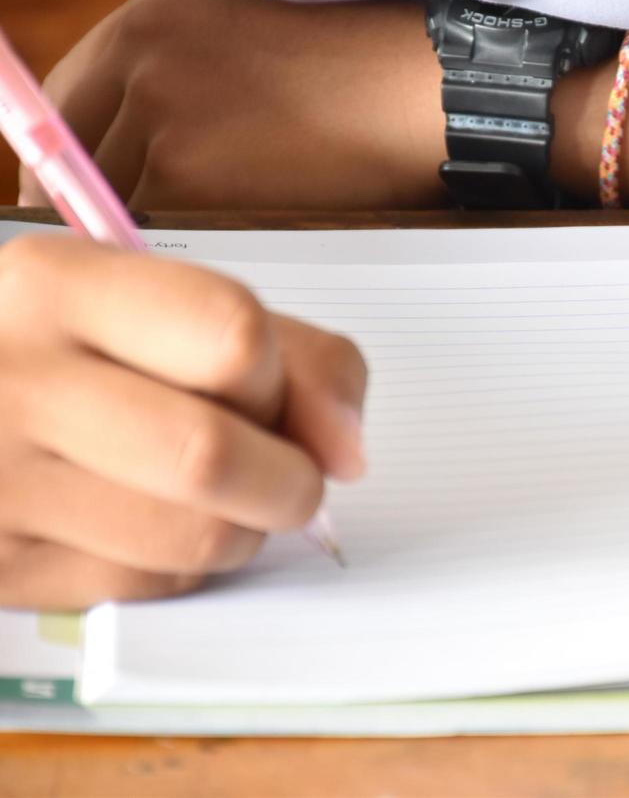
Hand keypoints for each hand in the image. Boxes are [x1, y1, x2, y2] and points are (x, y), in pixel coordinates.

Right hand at [0, 233, 367, 609]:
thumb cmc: (86, 355)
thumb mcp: (175, 313)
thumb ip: (295, 357)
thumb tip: (348, 452)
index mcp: (60, 287)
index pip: (230, 335)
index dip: (281, 381)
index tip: (279, 400)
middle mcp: (13, 379)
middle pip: (209, 453)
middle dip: (287, 480)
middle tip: (286, 477)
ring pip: (193, 538)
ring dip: (242, 530)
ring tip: (215, 498)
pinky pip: (147, 587)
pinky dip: (182, 568)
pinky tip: (150, 526)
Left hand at [19, 0, 446, 210]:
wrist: (428, 91)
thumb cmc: (375, 73)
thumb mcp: (264, 28)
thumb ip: (188, 68)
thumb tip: (141, 140)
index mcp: (158, 5)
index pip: (71, 99)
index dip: (79, 159)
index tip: (91, 198)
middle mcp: (142, 41)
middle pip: (77, 144)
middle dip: (100, 196)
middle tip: (132, 240)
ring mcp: (156, 101)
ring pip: (111, 193)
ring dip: (147, 230)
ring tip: (204, 251)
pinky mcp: (185, 167)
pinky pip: (151, 229)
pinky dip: (183, 250)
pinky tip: (229, 250)